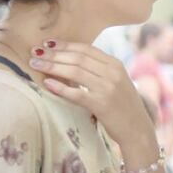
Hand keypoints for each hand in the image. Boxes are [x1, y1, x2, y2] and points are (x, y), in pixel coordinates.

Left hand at [30, 41, 154, 146]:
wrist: (138, 129)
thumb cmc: (123, 106)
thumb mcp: (117, 82)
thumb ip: (100, 70)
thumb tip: (70, 60)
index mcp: (116, 64)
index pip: (86, 49)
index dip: (65, 45)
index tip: (47, 44)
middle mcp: (113, 74)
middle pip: (78, 58)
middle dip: (53, 54)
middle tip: (34, 53)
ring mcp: (108, 88)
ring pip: (75, 72)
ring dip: (52, 66)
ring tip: (35, 64)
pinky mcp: (101, 104)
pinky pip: (76, 93)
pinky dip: (60, 88)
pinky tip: (47, 83)